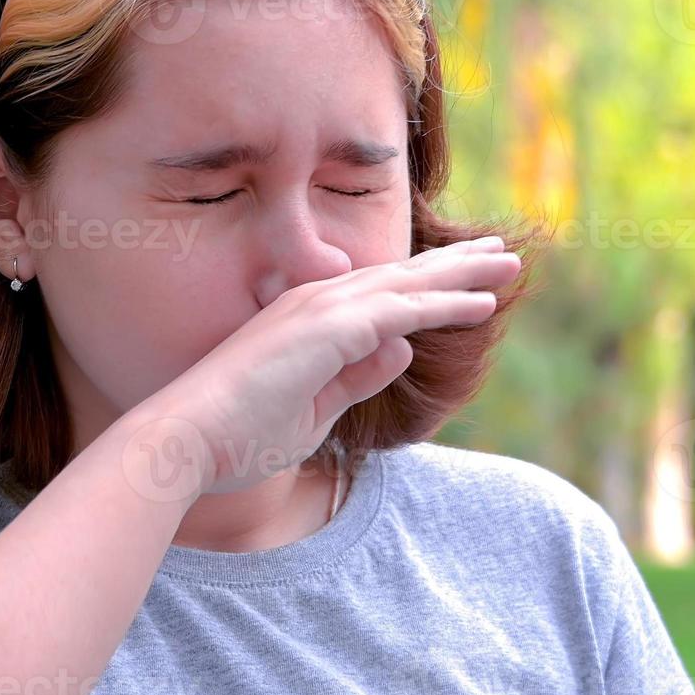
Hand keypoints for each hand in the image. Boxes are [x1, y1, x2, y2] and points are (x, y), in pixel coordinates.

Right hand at [132, 236, 521, 496]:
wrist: (185, 441)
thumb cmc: (236, 435)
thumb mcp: (314, 409)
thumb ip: (358, 378)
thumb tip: (404, 350)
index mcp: (307, 320)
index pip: (379, 295)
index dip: (426, 283)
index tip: (466, 278)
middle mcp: (314, 303)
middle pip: (400, 277)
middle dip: (454, 264)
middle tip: (500, 252)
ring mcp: (319, 312)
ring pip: (407, 284)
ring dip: (462, 273)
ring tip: (508, 264)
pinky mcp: (327, 331)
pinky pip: (400, 312)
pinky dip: (443, 305)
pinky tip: (482, 305)